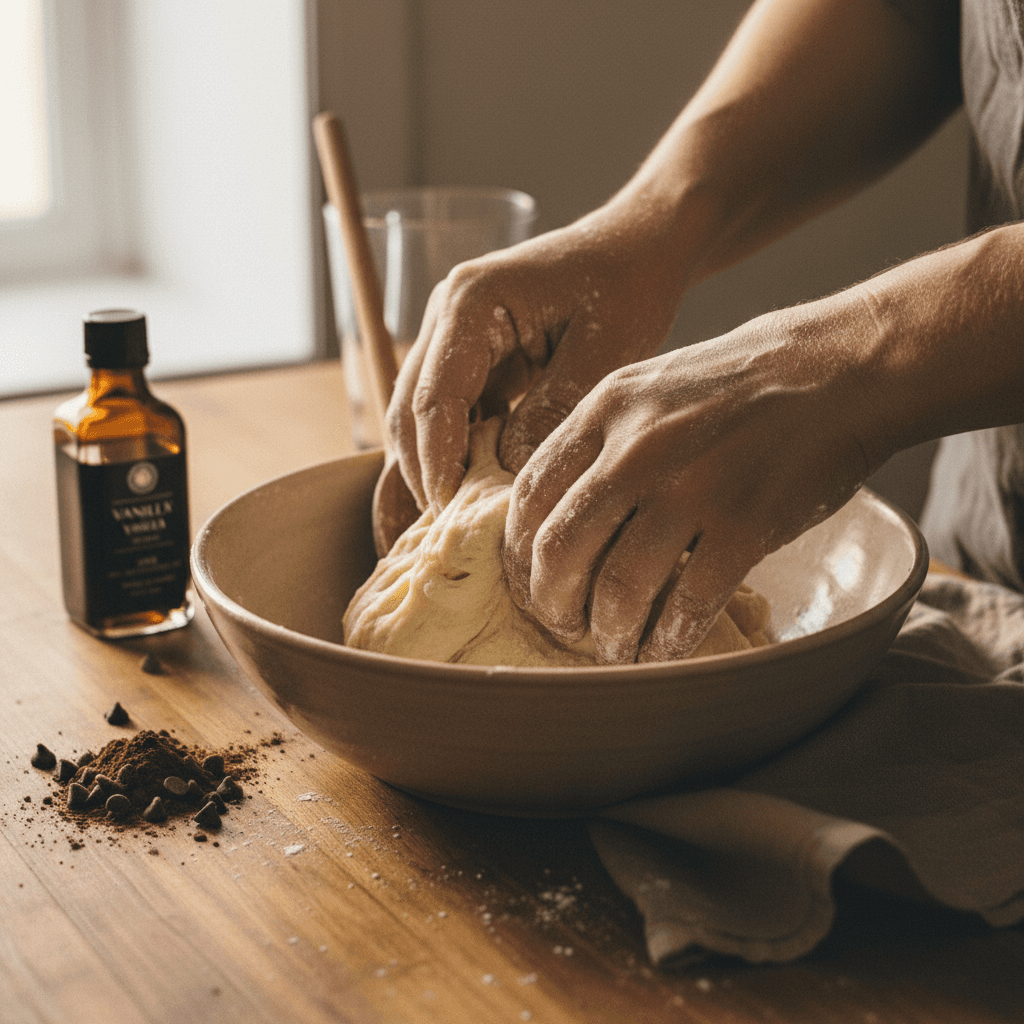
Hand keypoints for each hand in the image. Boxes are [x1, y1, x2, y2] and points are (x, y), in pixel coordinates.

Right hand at [386, 200, 687, 511]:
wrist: (637, 248)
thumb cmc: (626, 286)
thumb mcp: (603, 351)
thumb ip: (552, 410)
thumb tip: (505, 473)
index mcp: (471, 303)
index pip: (434, 399)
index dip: (438, 464)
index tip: (451, 518)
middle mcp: (445, 318)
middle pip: (410, 413)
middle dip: (423, 477)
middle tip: (445, 537)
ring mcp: (451, 340)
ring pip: (420, 420)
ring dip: (433, 471)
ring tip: (449, 530)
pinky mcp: (469, 361)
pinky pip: (449, 418)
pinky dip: (456, 458)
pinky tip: (472, 499)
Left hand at [502, 301, 880, 663]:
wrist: (840, 367)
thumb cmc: (742, 380)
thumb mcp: (651, 386)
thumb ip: (602, 440)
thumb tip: (564, 511)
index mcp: (605, 409)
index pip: (529, 493)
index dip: (519, 549)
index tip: (529, 578)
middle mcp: (636, 449)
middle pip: (560, 548)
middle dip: (551, 602)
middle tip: (562, 625)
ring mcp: (691, 488)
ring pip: (620, 587)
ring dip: (610, 632)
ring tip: (615, 646)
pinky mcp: (745, 525)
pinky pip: (689, 604)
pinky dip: (669, 639)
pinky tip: (665, 650)